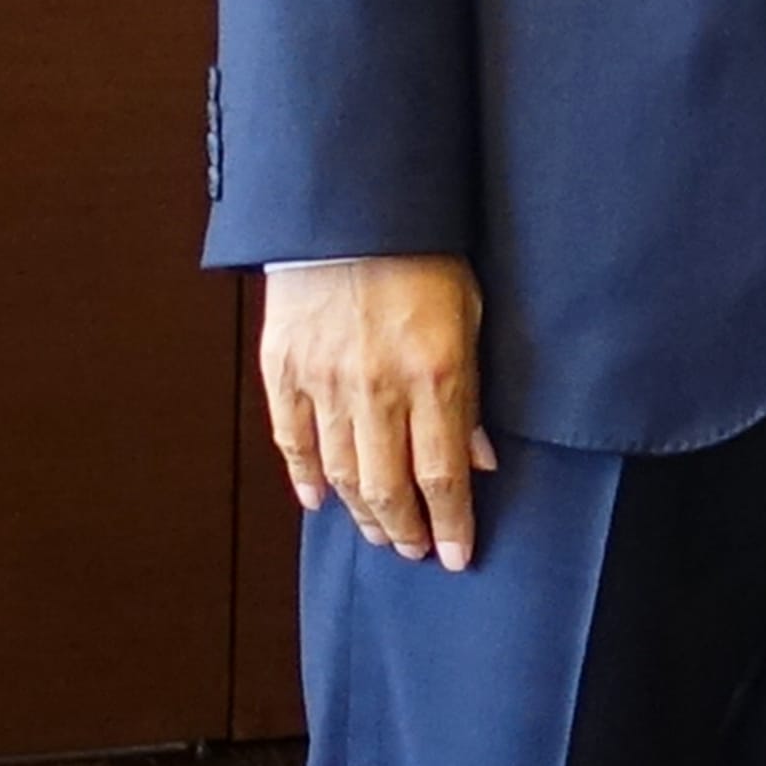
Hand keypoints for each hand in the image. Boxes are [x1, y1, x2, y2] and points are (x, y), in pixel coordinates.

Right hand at [261, 257, 495, 569]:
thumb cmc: (420, 253)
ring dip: (362, 513)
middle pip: (389, 489)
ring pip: (341, 475)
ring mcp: (325, 382)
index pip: (443, 477)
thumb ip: (473, 392)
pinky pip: (293, 441)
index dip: (451, 525)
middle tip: (415, 550)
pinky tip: (319, 501)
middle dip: (405, 531)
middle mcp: (377, 388)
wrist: (350, 208)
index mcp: (433, 375)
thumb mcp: (470, 315)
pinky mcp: (284, 370)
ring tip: (379, 532)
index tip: (458, 556)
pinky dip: (305, 477)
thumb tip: (481, 458)